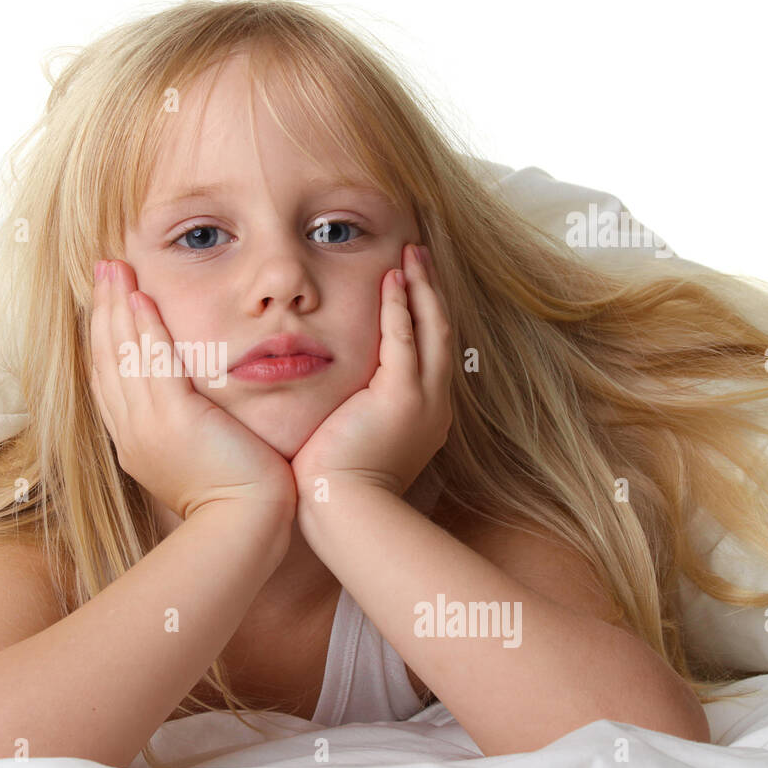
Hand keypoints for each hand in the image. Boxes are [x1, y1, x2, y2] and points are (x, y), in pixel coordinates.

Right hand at [90, 258, 297, 521]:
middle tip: (103, 270)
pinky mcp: (173, 419)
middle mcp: (132, 433)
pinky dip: (143, 328)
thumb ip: (189, 430)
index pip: (109, 380)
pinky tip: (139, 298)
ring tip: (114, 268)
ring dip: (117, 306)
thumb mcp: (200, 459)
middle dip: (103, 311)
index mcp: (135, 444)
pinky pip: (152, 363)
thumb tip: (193, 412)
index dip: (104, 337)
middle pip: (106, 360)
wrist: (246, 525)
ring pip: (122, 355)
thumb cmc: (237, 500)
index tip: (106, 303)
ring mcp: (147, 426)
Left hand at [291, 243, 452, 499]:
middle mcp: (433, 406)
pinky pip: (404, 339)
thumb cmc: (335, 490)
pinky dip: (399, 306)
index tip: (410, 285)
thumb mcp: (350, 444)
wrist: (343, 514)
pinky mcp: (402, 398)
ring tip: (412, 253)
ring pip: (431, 329)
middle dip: (430, 291)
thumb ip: (347, 417)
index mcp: (422, 417)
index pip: (427, 354)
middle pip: (440, 334)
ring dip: (421, 288)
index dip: (422, 316)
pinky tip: (392, 278)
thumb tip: (327, 403)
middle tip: (420, 255)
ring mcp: (423, 401)